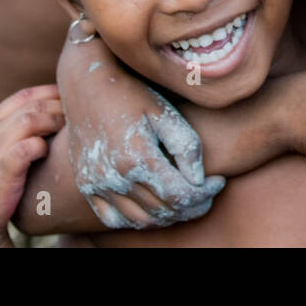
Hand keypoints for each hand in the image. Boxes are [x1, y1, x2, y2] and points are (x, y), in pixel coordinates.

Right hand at [0, 85, 62, 247]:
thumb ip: (17, 127)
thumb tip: (55, 111)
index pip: (25, 94)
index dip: (51, 92)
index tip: (70, 98)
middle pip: (32, 105)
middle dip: (59, 107)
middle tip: (76, 117)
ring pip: (30, 120)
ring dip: (54, 122)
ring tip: (66, 132)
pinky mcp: (2, 169)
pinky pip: (27, 147)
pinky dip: (41, 146)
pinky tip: (46, 153)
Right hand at [59, 49, 223, 228]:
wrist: (86, 85)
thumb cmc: (132, 94)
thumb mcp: (165, 112)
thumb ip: (186, 146)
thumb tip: (198, 179)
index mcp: (136, 159)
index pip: (180, 196)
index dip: (205, 194)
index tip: (219, 181)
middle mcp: (113, 178)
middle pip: (163, 211)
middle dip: (192, 207)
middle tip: (208, 194)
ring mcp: (96, 185)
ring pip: (141, 219)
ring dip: (169, 216)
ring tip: (187, 200)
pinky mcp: (86, 186)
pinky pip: (114, 219)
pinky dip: (139, 219)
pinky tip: (155, 205)